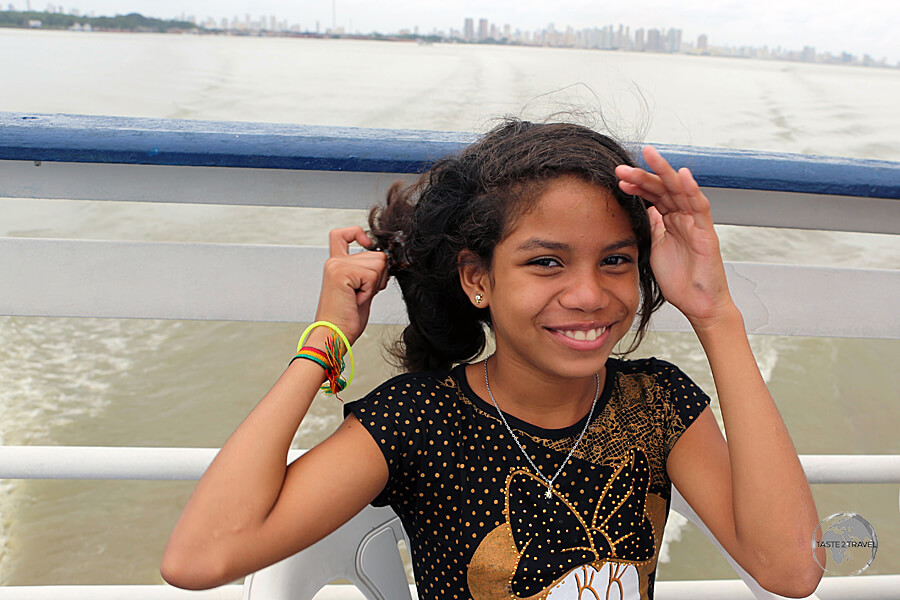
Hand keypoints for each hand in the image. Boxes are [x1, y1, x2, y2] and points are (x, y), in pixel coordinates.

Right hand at [313, 227, 388, 344]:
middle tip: (362, 294)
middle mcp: (335, 261)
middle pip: (377, 255)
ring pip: (378, 264)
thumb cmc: (346, 319)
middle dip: (378, 276)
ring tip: (357, 298)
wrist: (334, 336)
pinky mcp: (341, 272)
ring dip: (374, 285)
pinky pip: (373, 275)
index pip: (343, 234)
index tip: (367, 244)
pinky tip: (356, 300)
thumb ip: (369, 272)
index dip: (358, 233)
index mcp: (337, 264)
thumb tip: (387, 260)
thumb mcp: (362, 290)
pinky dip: (370, 291)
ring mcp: (337, 265)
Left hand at [615, 147, 734, 325]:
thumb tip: (643, 209)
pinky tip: (681, 175)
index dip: (637, 186)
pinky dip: (692, 189)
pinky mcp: (706, 232)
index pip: (653, 196)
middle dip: (643, 176)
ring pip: (680, 190)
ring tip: (649, 156)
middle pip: (663, 188)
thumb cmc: (679, 279)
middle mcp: (683, 217)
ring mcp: (695, 222)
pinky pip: (700, 206)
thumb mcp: (656, 248)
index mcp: (670, 220)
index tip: (618, 180)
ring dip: (663, 173)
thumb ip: (652, 227)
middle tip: (622, 168)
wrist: (697, 304)